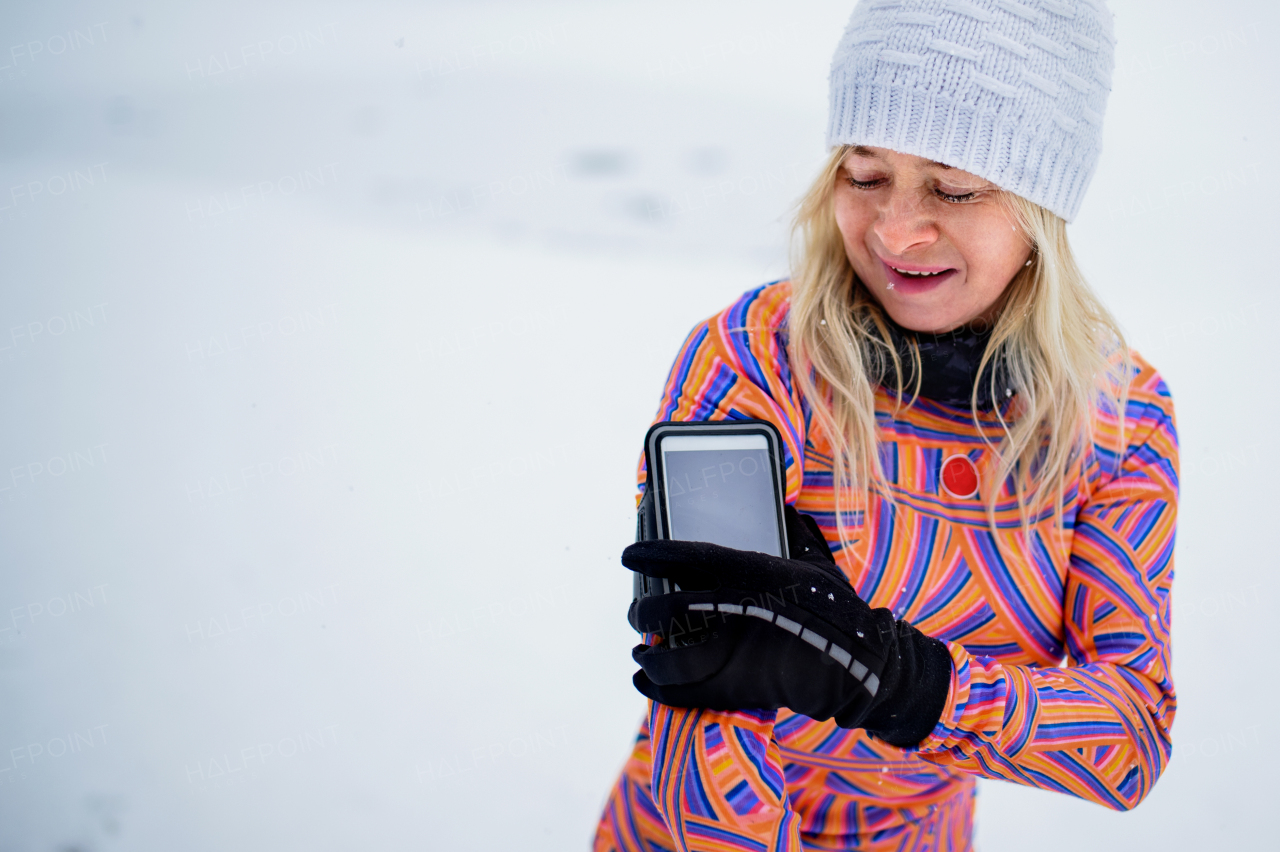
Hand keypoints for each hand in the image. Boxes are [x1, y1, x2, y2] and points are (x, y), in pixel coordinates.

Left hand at [624, 507, 951, 746]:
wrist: (856, 665)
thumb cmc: (836, 608)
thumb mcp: (813, 561)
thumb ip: (790, 532)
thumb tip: (779, 505)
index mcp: (750, 574)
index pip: (687, 557)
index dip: (653, 553)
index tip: (630, 553)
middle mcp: (732, 611)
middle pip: (666, 608)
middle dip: (644, 607)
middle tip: (638, 608)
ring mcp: (729, 653)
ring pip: (666, 654)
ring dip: (647, 650)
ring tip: (642, 646)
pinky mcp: (731, 690)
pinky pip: (680, 692)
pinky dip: (656, 686)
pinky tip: (643, 677)